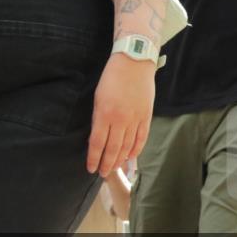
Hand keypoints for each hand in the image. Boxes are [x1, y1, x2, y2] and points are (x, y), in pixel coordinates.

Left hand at [87, 54, 154, 176]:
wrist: (134, 62)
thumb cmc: (112, 77)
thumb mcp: (98, 97)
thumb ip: (98, 118)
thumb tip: (98, 137)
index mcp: (105, 114)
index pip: (98, 143)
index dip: (94, 158)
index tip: (90, 168)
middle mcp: (121, 120)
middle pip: (113, 148)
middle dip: (107, 164)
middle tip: (102, 174)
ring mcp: (135, 119)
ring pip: (128, 146)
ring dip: (120, 159)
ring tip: (115, 168)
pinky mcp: (146, 116)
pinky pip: (141, 138)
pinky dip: (136, 149)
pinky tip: (130, 156)